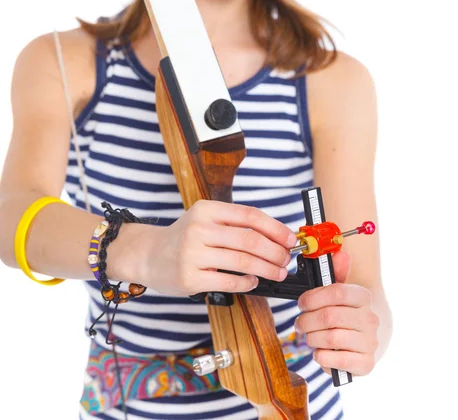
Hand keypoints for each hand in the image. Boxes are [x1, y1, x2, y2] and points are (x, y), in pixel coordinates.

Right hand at [119, 199, 295, 296]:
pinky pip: (228, 281)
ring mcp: (192, 253)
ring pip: (242, 261)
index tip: (290, 238)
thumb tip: (276, 236)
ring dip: (267, 268)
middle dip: (275, 251)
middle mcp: (199, 228)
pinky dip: (247, 282)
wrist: (147, 254)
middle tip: (286, 259)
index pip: (249, 215)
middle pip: (249, 239)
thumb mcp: (205, 219)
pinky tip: (254, 281)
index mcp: (207, 209)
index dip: (275, 228)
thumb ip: (234, 225)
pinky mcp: (189, 277)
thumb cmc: (184, 237)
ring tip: (277, 272)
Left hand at [295, 250, 379, 376]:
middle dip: (306, 321)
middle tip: (299, 324)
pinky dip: (322, 357)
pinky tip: (319, 352)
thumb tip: (341, 254)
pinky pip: (338, 360)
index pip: (337, 292)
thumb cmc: (343, 314)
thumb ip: (335, 273)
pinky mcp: (366, 363)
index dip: (312, 298)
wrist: (361, 342)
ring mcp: (370, 341)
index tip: (301, 303)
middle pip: (329, 316)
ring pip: (331, 338)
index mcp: (363, 296)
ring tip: (309, 337)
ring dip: (312, 338)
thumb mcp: (337, 293)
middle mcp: (370, 318)